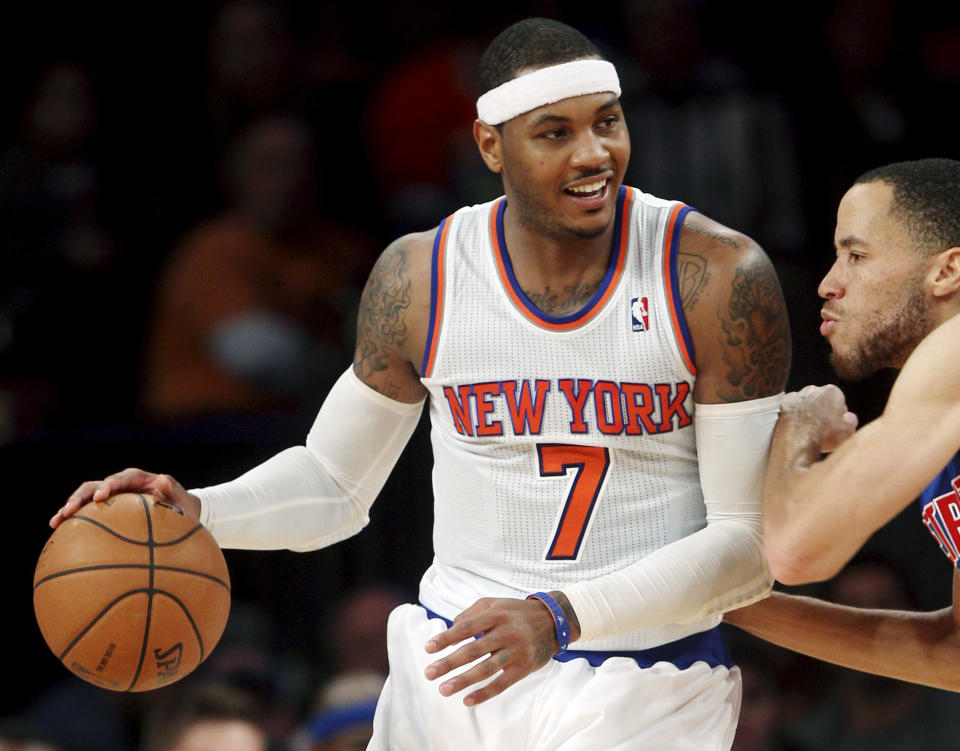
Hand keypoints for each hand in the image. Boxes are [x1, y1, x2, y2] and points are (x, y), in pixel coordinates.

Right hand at [51, 468, 199, 527]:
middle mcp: (121, 485)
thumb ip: (172, 489)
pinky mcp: (106, 510)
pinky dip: (73, 520)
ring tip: (55, 522)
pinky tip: (59, 532)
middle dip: (80, 497)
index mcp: (138, 479)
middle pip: (94, 486)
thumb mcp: (181, 499)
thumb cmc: (181, 506)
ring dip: (69, 507)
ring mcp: (112, 497)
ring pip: (85, 498)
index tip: (99, 497)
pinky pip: (87, 513)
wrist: (178, 513)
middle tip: (67, 511)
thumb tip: (162, 479)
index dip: (108, 485)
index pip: (120, 479)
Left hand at [423, 597, 561, 705]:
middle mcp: (506, 632)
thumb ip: (471, 614)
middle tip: (429, 673)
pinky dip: (485, 693)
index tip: (428, 648)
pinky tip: (467, 700)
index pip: (466, 627)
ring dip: (463, 681)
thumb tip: (451, 631)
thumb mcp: (495, 603)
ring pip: (486, 669)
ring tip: (444, 689)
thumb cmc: (516, 612)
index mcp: (496, 614)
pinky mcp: (524, 667)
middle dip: (449, 662)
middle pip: (473, 650)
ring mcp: (516, 651)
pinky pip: (502, 683)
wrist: (553, 621)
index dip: (446, 638)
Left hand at [781, 384, 857, 452]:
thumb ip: (851, 420)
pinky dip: (794, 414)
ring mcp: (797, 395)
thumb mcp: (849, 430)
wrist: (799, 440)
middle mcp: (814, 389)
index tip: (836, 425)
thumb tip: (848, 417)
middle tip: (822, 427)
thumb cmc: (826, 435)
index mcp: (832, 391)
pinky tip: (797, 425)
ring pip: (805, 402)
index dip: (838, 415)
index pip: (839, 401)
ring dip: (807, 411)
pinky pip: (792, 407)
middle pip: (821, 400)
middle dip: (822, 410)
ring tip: (809, 428)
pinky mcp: (784, 403)